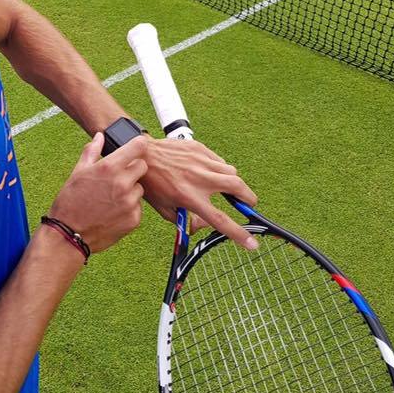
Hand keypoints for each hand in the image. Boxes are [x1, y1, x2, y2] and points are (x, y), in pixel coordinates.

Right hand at [50, 133, 147, 253]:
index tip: (136, 146)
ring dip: (130, 190)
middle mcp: (123, 183)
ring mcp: (130, 202)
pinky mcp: (134, 219)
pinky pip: (138, 207)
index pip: (138, 146)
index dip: (138, 145)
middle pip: (142, 166)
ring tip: (111, 197)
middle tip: (117, 176)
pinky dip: (129, 207)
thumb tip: (99, 136)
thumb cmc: (70, 201)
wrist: (69, 234)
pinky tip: (112, 211)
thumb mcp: (78, 172)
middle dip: (133, 168)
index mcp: (109, 167)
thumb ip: (91, 151)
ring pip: (140, 188)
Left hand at [140, 137, 258, 249]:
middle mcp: (198, 179)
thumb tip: (202, 226)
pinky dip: (219, 169)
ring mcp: (200, 161)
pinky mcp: (199, 148)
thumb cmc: (151, 184)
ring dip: (233, 183)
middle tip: (249, 204)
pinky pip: (219, 161)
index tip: (252, 244)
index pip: (220, 220)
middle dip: (249, 198)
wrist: (140, 155)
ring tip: (223, 187)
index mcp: (189, 197)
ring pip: (231, 172)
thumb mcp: (165, 209)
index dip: (238, 234)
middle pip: (237, 188)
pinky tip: (209, 172)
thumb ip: (186, 221)